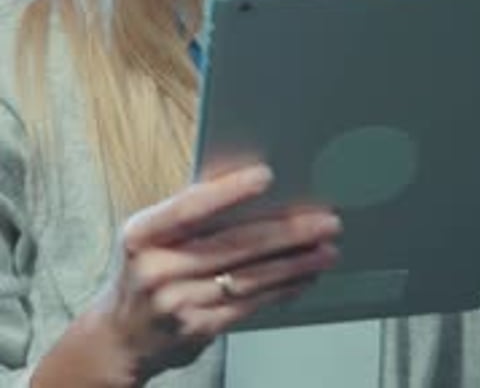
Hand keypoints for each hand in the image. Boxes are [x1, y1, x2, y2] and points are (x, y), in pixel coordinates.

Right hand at [95, 163, 341, 382]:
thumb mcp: (151, 235)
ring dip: (294, 263)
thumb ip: (189, 214)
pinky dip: (281, 289)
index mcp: (142, 233)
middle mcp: (156, 268)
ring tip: (325, 249)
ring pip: (248, 277)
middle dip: (285, 232)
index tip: (265, 176)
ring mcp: (177, 303)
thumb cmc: (145, 269)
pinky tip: (302, 277)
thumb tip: (245, 182)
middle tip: (323, 222)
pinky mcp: (197, 329)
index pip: (189, 207)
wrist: (119, 337)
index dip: (228, 191)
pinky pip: (249, 305)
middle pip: (231, 245)